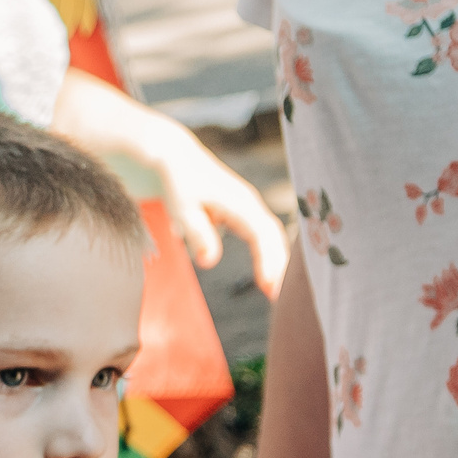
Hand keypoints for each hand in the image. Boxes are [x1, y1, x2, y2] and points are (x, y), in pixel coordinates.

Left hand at [144, 128, 289, 299]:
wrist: (177, 158)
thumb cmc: (178, 182)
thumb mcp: (182, 209)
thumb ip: (197, 233)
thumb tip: (209, 262)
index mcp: (240, 203)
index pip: (262, 235)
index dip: (268, 262)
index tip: (269, 287)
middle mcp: (250, 204)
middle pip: (274, 237)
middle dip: (280, 267)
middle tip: (280, 299)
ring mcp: (249, 208)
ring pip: (271, 236)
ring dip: (276, 262)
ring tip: (276, 293)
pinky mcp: (243, 213)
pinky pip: (263, 235)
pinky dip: (268, 255)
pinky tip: (268, 278)